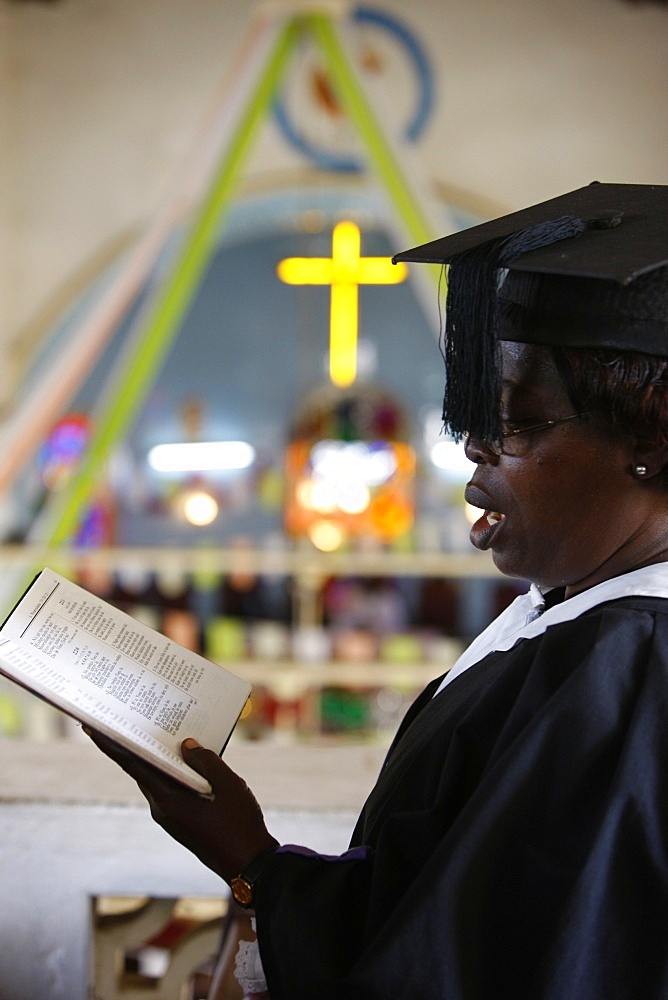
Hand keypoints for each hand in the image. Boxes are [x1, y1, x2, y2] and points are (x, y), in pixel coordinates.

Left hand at [84, 729, 277, 881]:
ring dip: (159, 758)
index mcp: (168, 799)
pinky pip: (171, 789)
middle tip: (129, 717)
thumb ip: (206, 761)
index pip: (132, 764)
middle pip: (142, 770)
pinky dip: (174, 772)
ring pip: (158, 779)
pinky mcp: (181, 821)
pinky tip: (188, 759)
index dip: (110, 744)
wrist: (249, 866)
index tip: (90, 727)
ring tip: (162, 732)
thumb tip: (186, 744)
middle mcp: (162, 808)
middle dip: (135, 744)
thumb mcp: (228, 785)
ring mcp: (171, 817)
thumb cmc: (239, 824)